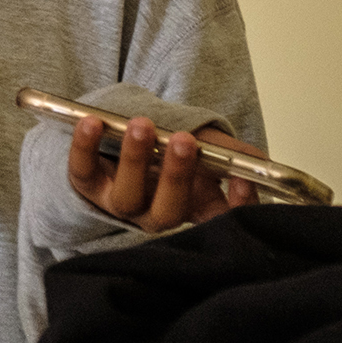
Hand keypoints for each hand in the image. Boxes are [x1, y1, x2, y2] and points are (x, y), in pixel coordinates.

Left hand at [68, 115, 261, 232]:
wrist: (124, 137)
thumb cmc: (168, 147)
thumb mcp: (205, 145)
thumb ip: (229, 152)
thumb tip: (259, 161)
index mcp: (194, 207)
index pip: (223, 220)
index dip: (238, 207)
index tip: (245, 179)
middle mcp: (157, 214)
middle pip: (168, 211)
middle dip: (176, 176)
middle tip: (183, 141)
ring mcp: (121, 204)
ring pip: (127, 196)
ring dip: (135, 159)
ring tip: (142, 125)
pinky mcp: (87, 186)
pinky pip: (82, 172)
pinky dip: (84, 147)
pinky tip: (91, 122)